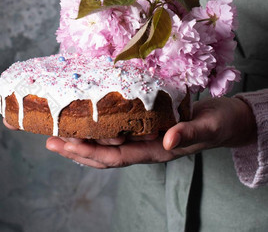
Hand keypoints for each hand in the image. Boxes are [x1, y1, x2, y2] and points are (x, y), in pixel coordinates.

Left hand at [43, 96, 256, 168]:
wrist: (226, 120)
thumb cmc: (218, 125)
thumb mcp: (207, 128)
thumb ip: (188, 134)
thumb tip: (167, 141)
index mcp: (155, 152)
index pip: (116, 157)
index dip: (91, 152)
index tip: (67, 144)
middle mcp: (144, 147)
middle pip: (104, 154)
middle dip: (76, 149)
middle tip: (50, 139)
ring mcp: (144, 138)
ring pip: (107, 145)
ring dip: (82, 141)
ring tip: (58, 134)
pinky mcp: (146, 125)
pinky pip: (117, 131)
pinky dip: (99, 128)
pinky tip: (87, 121)